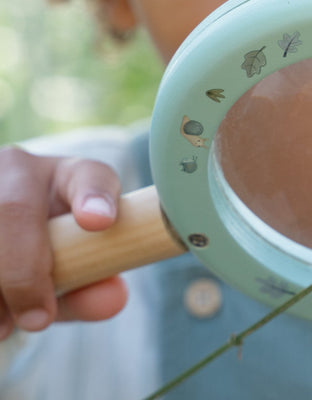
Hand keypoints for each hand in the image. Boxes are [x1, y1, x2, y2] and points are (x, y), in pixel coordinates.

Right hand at [0, 146, 127, 339]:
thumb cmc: (51, 249)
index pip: (90, 176)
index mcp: (69, 176)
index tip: (100, 222)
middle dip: (24, 270)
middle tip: (38, 320)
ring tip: (5, 327)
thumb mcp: (75, 262)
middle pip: (15, 208)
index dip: (94, 198)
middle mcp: (20, 170)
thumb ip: (95, 281)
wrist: (7, 235)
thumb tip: (113, 299)